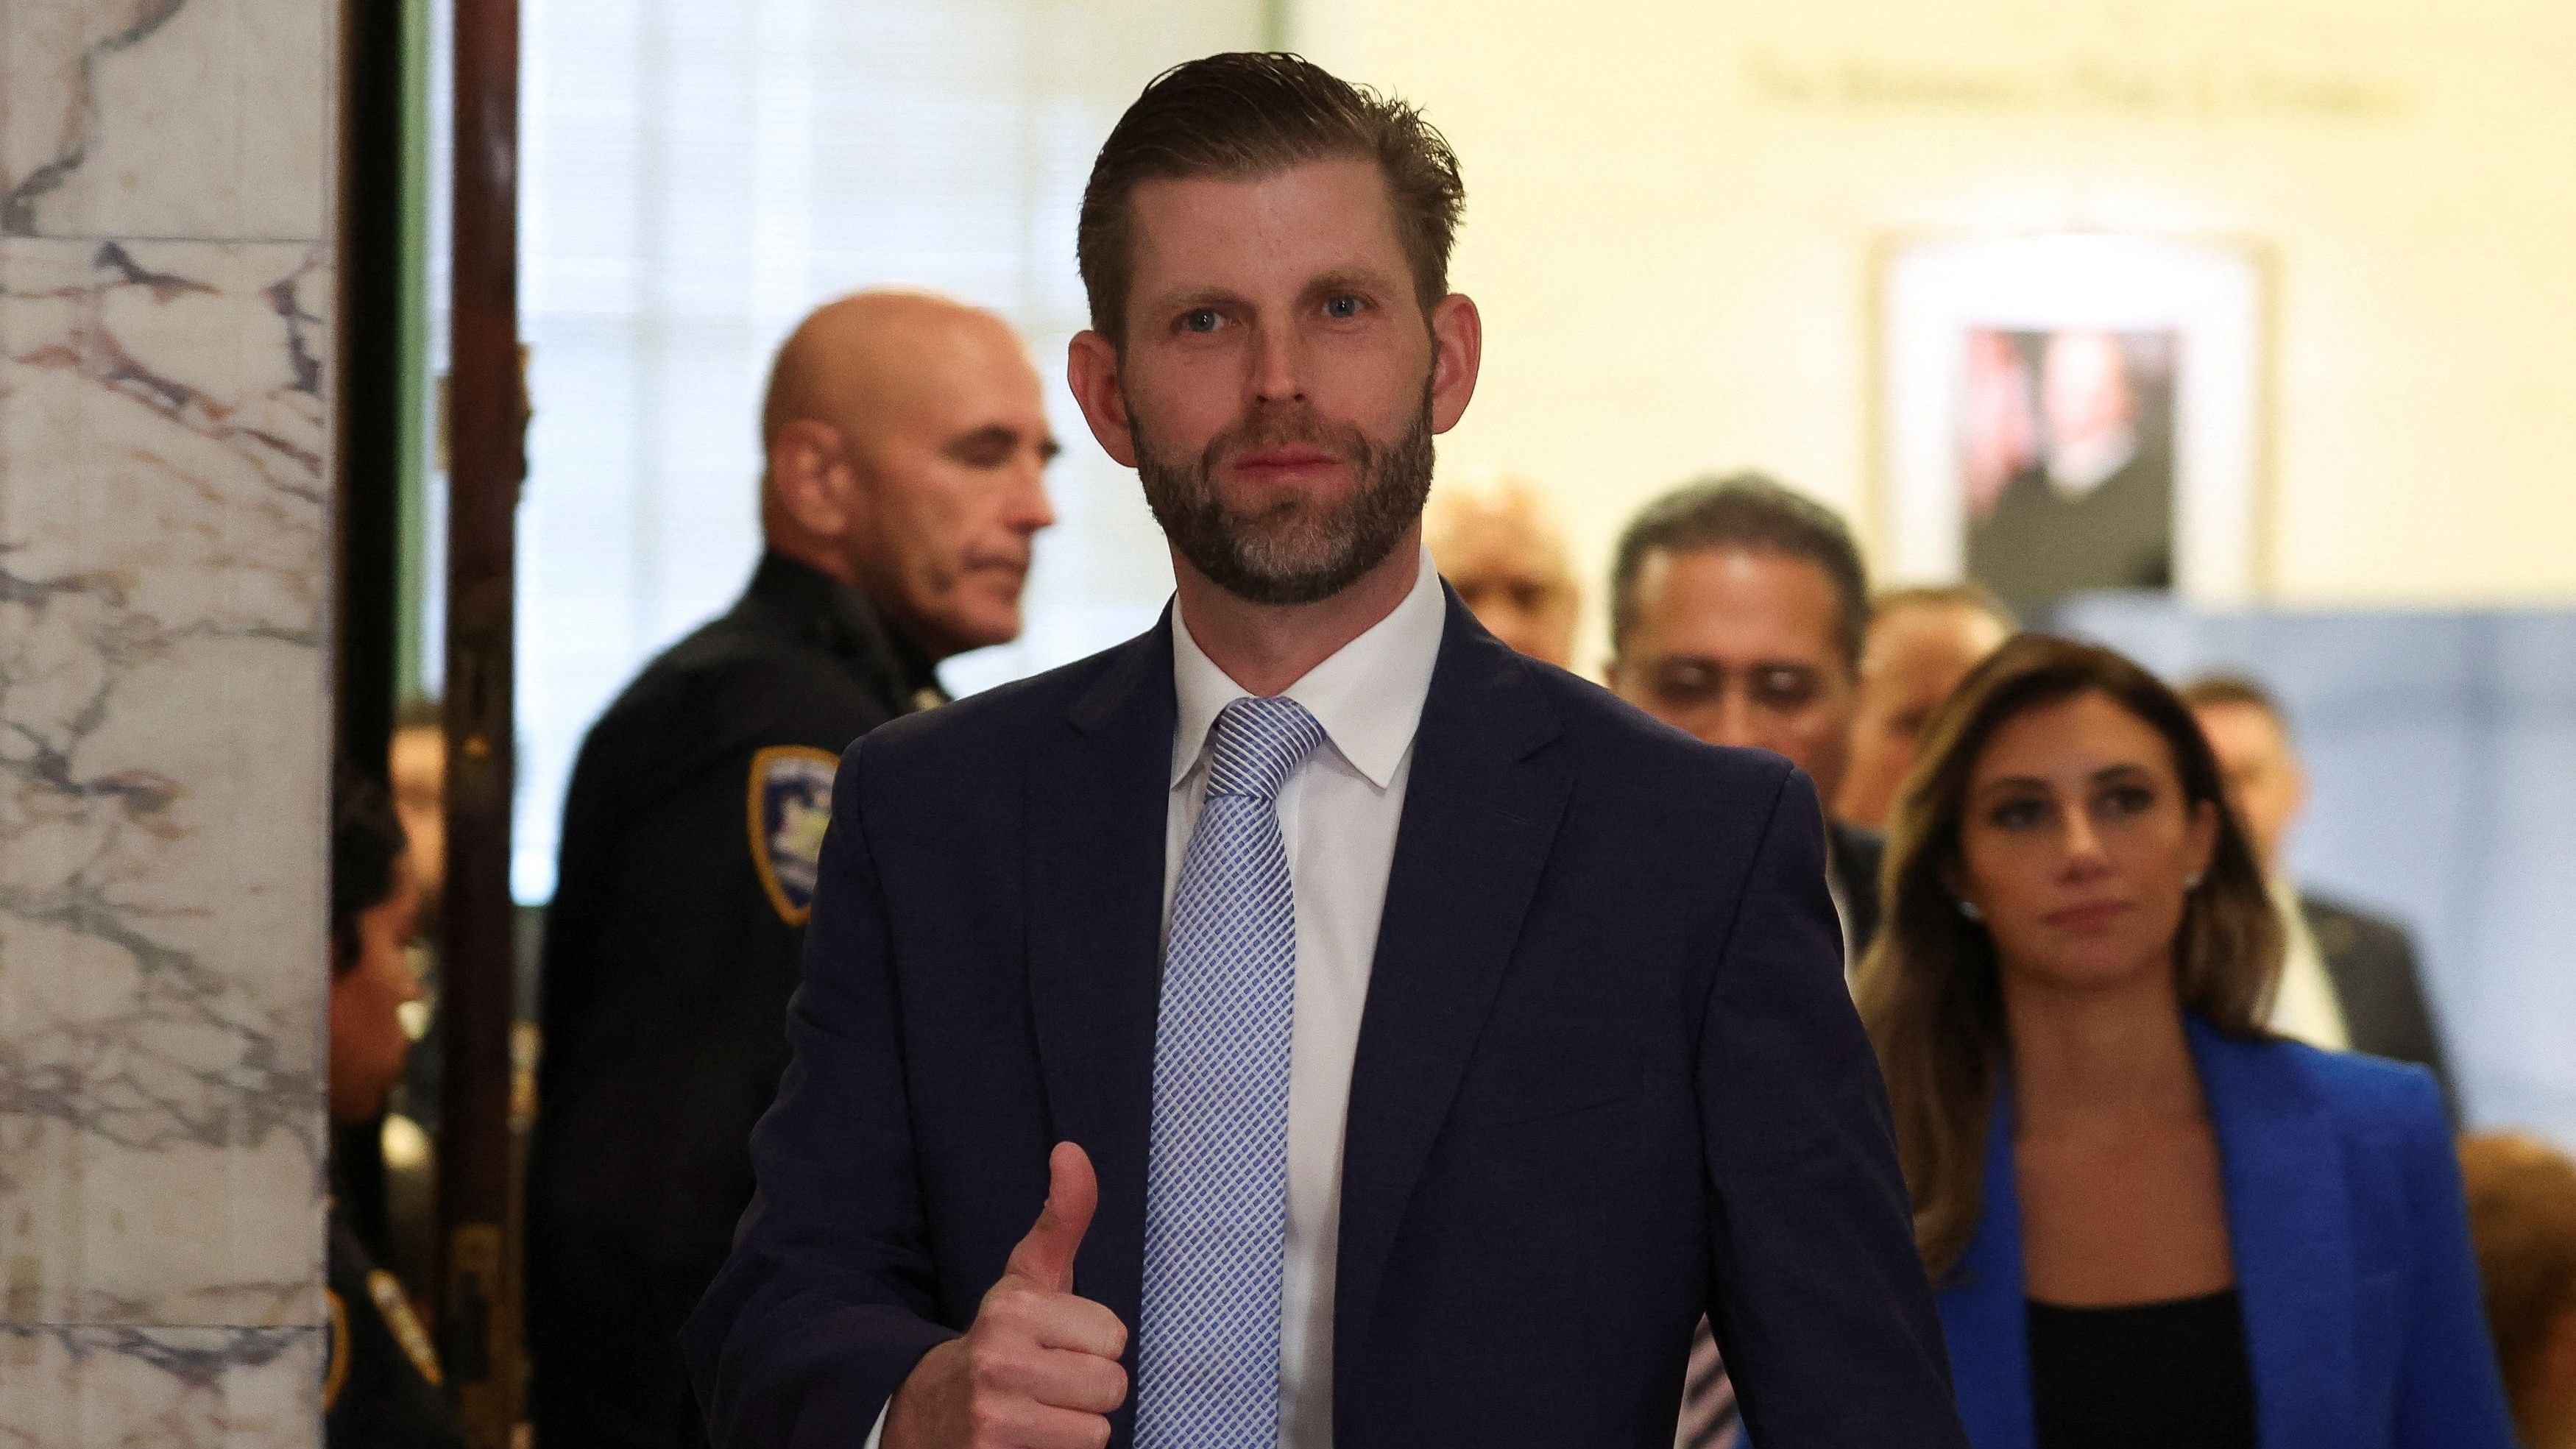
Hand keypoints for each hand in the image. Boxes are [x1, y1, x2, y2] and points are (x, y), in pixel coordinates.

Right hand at [884, 1142, 1128, 1448]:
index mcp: (1014, 1308)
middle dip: (1088, 1388)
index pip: (1115, 1337)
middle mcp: (999, 1360)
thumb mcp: (1030, 1277)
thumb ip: (1062, 1217)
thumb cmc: (1000, 1339)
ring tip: (1038, 1412)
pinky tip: (1028, 1439)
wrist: (926, 1410)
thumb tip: (1072, 1150)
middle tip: (1048, 1383)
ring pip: (1096, 1431)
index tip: (1054, 1343)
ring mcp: (994, 1417)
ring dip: (1074, 1427)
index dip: (1093, 1343)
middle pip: (1112, 1386)